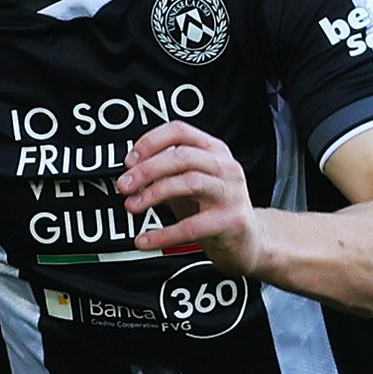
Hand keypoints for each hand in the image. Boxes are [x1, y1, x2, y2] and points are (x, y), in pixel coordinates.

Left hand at [119, 121, 265, 272]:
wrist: (248, 242)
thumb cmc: (215, 210)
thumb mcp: (190, 182)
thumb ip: (165, 172)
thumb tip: (130, 171)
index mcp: (214, 150)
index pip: (179, 131)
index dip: (150, 142)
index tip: (129, 161)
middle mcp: (225, 167)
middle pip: (181, 156)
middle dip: (146, 170)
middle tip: (124, 185)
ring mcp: (231, 193)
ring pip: (188, 182)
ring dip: (153, 194)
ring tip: (132, 206)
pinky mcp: (231, 221)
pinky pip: (192, 226)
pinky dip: (163, 233)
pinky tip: (146, 239)